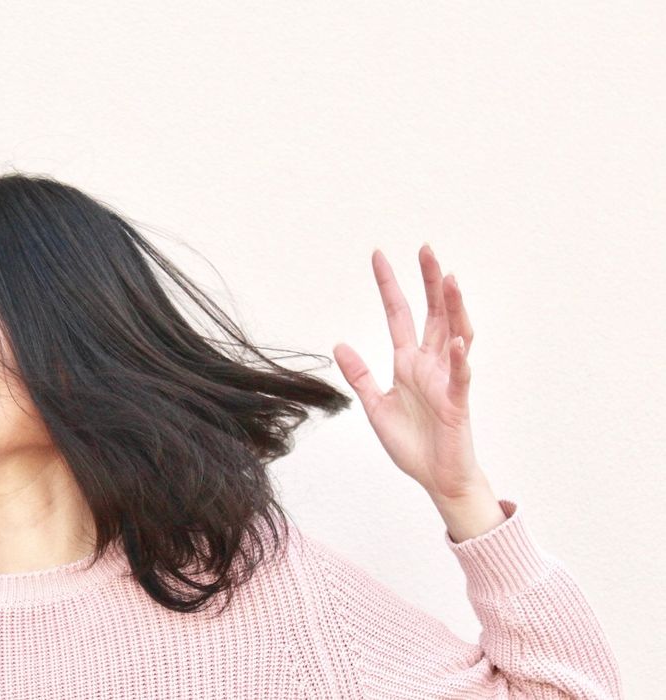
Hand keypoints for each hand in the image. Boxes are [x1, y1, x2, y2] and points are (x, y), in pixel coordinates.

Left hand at [332, 245, 487, 501]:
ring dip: (453, 307)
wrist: (436, 478)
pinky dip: (459, 357)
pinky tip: (457, 340)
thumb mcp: (375, 406)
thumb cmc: (412, 444)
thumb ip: (360, 375)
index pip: (399, 315)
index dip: (390, 287)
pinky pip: (460, 375)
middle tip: (425, 248)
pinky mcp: (457, 402)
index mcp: (408, 363)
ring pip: (454, 334)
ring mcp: (446, 380)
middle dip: (429, 282)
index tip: (379, 256)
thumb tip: (339, 345)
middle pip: (433, 314)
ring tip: (449, 279)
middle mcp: (430, 364)